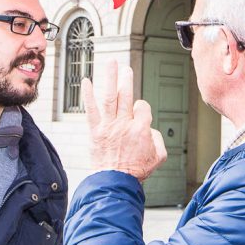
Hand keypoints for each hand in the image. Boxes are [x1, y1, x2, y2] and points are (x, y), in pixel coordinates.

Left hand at [83, 60, 167, 180]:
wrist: (115, 182)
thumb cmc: (136, 171)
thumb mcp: (159, 157)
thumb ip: (159, 140)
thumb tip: (151, 130)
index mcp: (141, 128)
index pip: (143, 107)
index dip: (142, 108)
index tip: (139, 113)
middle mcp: (124, 124)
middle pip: (126, 95)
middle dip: (126, 79)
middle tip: (126, 68)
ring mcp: (109, 126)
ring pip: (110, 97)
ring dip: (110, 77)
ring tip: (111, 62)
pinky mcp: (95, 131)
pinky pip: (91, 110)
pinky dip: (88, 95)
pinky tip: (86, 81)